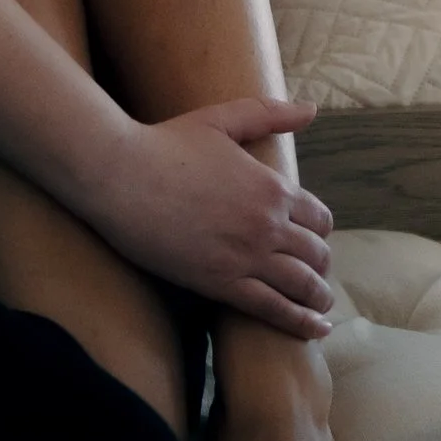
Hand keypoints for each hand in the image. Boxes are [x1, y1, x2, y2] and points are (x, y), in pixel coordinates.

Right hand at [98, 98, 333, 336]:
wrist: (119, 174)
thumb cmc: (165, 143)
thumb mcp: (221, 119)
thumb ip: (269, 114)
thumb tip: (310, 109)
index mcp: (272, 186)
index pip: (319, 218)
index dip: (319, 231)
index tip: (311, 240)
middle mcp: (269, 223)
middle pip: (316, 253)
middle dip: (320, 266)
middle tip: (314, 276)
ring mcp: (248, 255)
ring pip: (302, 284)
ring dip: (318, 297)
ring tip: (321, 309)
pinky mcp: (221, 283)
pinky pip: (273, 308)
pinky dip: (299, 322)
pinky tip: (314, 331)